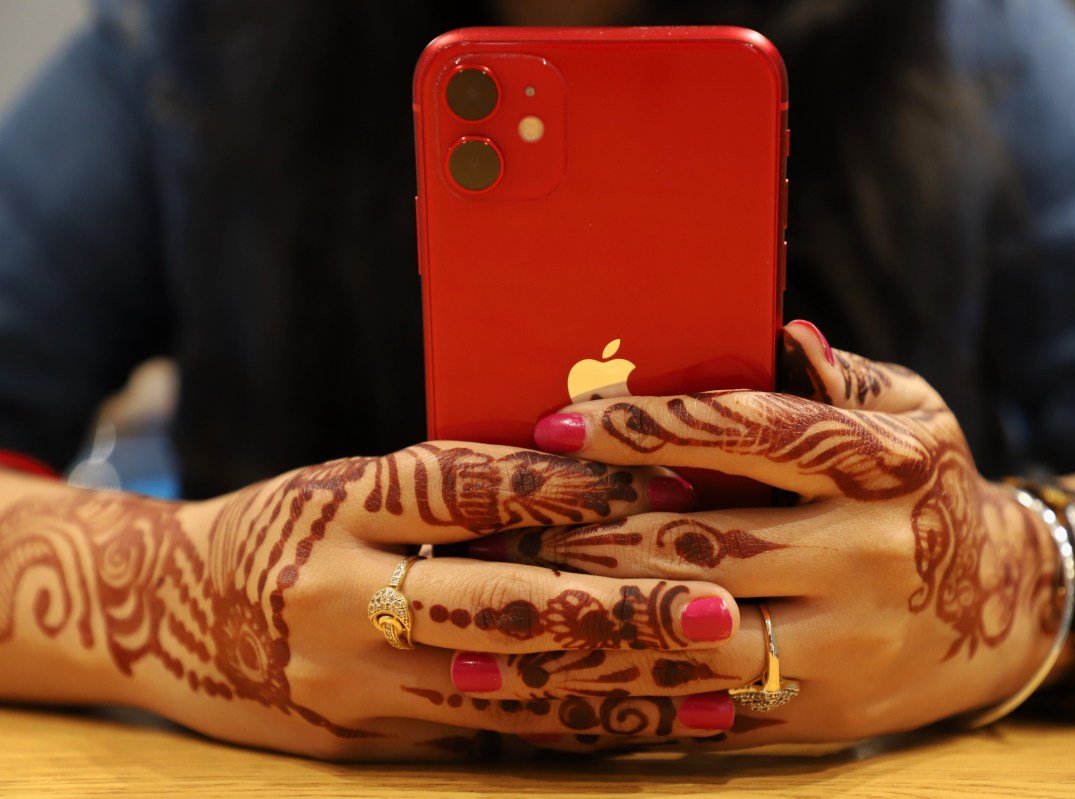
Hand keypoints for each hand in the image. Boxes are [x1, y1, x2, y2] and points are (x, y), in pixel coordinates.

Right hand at [0, 441, 739, 759]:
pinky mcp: (359, 736)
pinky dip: (570, 730)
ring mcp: (347, 678)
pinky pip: (481, 736)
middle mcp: (340, 591)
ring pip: (504, 687)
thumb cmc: (283, 525)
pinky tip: (646, 729)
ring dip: (618, 689)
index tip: (666, 480)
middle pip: (497, 603)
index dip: (568, 487)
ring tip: (716, 689)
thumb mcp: (349, 483)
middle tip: (719, 610)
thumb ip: (453, 485)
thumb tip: (592, 474)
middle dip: (617, 612)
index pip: (468, 489)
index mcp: (342, 502)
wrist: (160, 614)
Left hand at [446, 321, 1062, 749]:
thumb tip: (780, 330)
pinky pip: (711, 707)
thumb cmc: (936, 491)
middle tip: (507, 520)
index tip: (558, 425)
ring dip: (596, 622)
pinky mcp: (824, 710)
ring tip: (508, 611)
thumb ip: (845, 377)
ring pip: (695, 635)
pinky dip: (632, 696)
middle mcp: (866, 556)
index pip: (748, 433)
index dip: (648, 428)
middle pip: (704, 541)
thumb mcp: (916, 415)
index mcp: (881, 467)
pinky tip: (561, 688)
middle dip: (595, 531)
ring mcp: (845, 643)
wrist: (1011, 612)